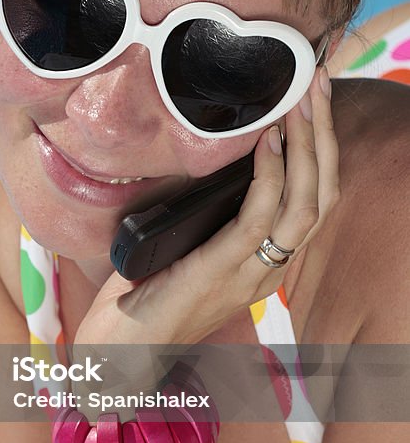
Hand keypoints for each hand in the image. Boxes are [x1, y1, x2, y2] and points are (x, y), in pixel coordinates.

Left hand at [73, 67, 338, 348]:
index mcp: (264, 266)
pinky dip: (269, 177)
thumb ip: (207, 217)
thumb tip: (208, 163)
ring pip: (303, 206)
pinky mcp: (217, 273)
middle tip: (317, 87)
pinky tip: (268, 144)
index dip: (322, 154)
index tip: (314, 105)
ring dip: (307, 149)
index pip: (313, 204)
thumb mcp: (184, 249)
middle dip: (324, 139)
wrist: (117, 356)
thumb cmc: (143, 299)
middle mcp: (267, 273)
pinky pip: (257, 220)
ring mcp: (247, 277)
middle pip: (321, 199)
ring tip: (301, 104)